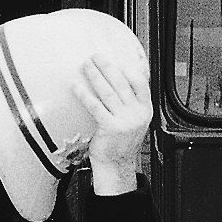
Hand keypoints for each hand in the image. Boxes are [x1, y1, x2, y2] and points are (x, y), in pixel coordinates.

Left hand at [78, 47, 152, 194]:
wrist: (116, 166)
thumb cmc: (120, 142)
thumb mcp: (133, 122)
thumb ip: (129, 104)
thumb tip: (117, 82)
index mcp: (145, 110)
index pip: (141, 83)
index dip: (130, 68)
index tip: (119, 57)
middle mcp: (137, 114)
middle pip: (122, 83)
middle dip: (108, 67)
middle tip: (96, 55)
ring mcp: (125, 121)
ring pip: (108, 92)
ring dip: (95, 75)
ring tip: (86, 65)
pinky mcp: (111, 128)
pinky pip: (96, 106)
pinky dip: (85, 95)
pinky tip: (76, 87)